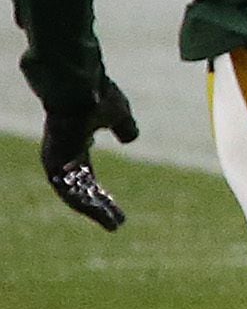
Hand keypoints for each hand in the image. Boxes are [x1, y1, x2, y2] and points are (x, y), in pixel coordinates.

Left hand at [41, 78, 137, 231]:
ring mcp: (57, 160)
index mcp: (76, 146)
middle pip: (80, 191)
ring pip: (72, 194)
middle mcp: (63, 157)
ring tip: (111, 222)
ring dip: (92, 209)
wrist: (79, 84)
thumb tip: (130, 139)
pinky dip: (81, 200)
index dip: (102, 196)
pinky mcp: (55, 161)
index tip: (119, 212)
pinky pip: (66, 188)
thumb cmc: (96, 94)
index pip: (87, 179)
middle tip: (117, 224)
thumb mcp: (119, 113)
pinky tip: (98, 209)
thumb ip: (123, 127)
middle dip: (99, 208)